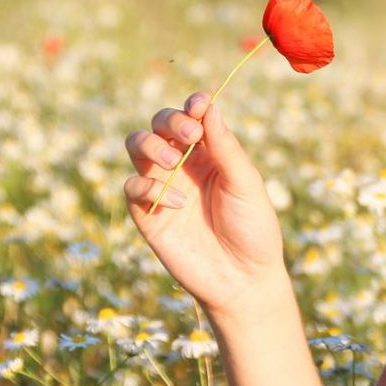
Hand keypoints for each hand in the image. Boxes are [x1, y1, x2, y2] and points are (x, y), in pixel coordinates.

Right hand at [123, 93, 288, 317]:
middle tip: (191, 136)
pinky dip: (148, 187)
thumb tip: (208, 106)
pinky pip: (132, 186)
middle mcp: (183, 164)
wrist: (242, 280)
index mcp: (210, 153)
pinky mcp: (147, 214)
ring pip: (137, 146)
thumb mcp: (246, 185)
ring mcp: (162, 186)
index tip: (200, 105)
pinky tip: (177, 203)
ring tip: (174, 161)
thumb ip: (226, 147)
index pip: (192, 117)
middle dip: (170, 121)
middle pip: (159, 124)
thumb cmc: (253, 230)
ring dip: (151, 145)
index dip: (192, 105)